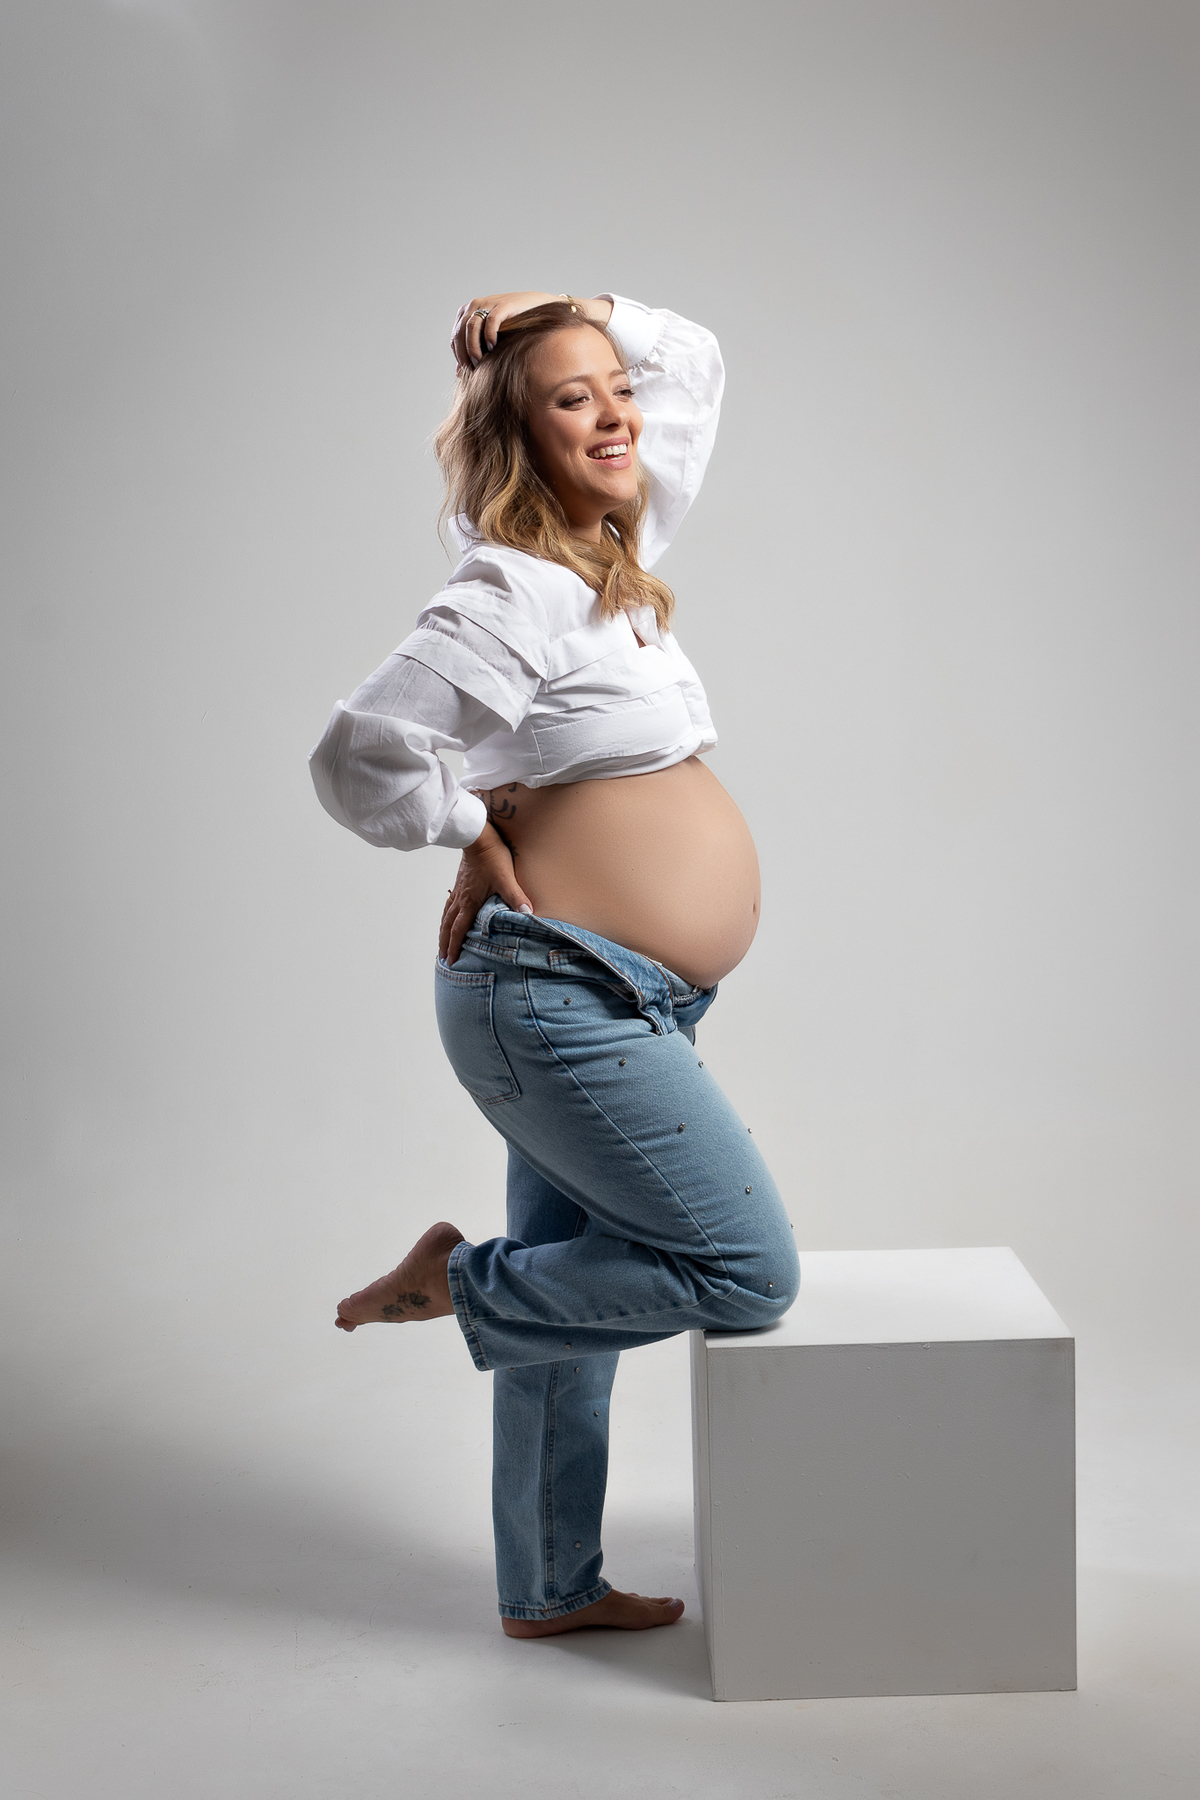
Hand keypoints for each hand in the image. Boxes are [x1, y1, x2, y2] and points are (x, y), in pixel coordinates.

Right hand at [439, 821, 533, 964]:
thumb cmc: (492, 857)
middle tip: (443, 958)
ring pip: (446, 915)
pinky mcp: (460, 883)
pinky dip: (446, 914)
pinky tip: (448, 915)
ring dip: (443, 931)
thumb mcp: (506, 878)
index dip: (454, 946)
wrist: (478, 837)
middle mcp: (461, 899)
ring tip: (442, 942)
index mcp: (470, 902)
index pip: (459, 929)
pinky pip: (449, 903)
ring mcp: (459, 891)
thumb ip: (516, 896)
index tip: (451, 960)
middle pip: (448, 926)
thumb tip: (528, 913)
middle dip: (445, 943)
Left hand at [451, 291, 612, 370]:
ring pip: (470, 327)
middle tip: (474, 371)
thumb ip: (475, 351)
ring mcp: (488, 303)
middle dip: (465, 354)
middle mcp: (474, 305)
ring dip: (473, 348)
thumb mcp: (492, 339)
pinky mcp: (503, 304)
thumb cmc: (515, 326)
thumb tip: (458, 373)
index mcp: (468, 312)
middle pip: (460, 333)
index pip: (455, 337)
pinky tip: (493, 347)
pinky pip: (490, 321)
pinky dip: (489, 336)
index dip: (459, 356)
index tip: (468, 372)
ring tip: (481, 362)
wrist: (540, 308)